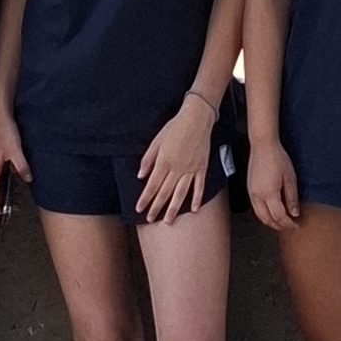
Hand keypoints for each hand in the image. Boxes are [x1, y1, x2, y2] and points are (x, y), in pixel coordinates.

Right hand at [0, 110, 31, 213]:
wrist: (0, 112)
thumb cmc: (4, 129)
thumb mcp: (15, 150)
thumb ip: (21, 166)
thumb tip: (27, 179)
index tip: (0, 213)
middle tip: (9, 207)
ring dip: (2, 188)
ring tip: (12, 195)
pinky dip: (4, 178)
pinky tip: (14, 176)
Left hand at [135, 95, 214, 224]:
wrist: (196, 119)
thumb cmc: (174, 128)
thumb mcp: (156, 141)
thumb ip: (148, 159)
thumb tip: (140, 176)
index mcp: (164, 161)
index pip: (152, 185)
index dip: (145, 198)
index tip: (139, 209)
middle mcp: (177, 168)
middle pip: (165, 192)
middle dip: (156, 207)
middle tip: (150, 220)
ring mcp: (191, 170)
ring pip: (181, 193)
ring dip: (174, 208)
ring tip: (168, 221)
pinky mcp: (202, 168)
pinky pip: (199, 187)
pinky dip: (197, 199)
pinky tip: (194, 209)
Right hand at [247, 136, 301, 230]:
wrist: (263, 147)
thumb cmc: (277, 159)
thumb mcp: (290, 178)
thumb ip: (292, 197)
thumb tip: (294, 213)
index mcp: (269, 194)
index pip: (279, 216)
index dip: (288, 224)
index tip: (296, 225)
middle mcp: (257, 197)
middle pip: (268, 219)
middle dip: (279, 226)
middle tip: (290, 227)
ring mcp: (252, 194)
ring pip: (260, 216)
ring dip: (271, 222)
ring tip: (282, 222)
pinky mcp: (250, 190)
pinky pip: (256, 208)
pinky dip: (264, 215)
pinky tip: (272, 213)